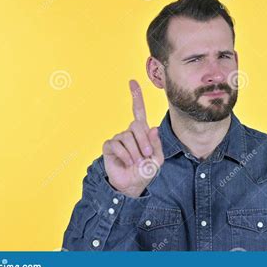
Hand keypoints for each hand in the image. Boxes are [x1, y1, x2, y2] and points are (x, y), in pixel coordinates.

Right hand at [102, 80, 163, 197]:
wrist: (132, 184)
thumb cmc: (145, 171)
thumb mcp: (157, 159)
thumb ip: (156, 145)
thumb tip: (153, 128)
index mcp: (142, 133)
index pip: (138, 111)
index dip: (136, 96)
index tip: (132, 82)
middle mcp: (129, 132)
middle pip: (136, 125)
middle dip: (143, 141)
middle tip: (145, 155)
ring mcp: (118, 138)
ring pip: (127, 137)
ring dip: (134, 153)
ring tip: (135, 162)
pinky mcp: (109, 146)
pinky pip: (116, 145)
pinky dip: (124, 156)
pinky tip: (126, 162)